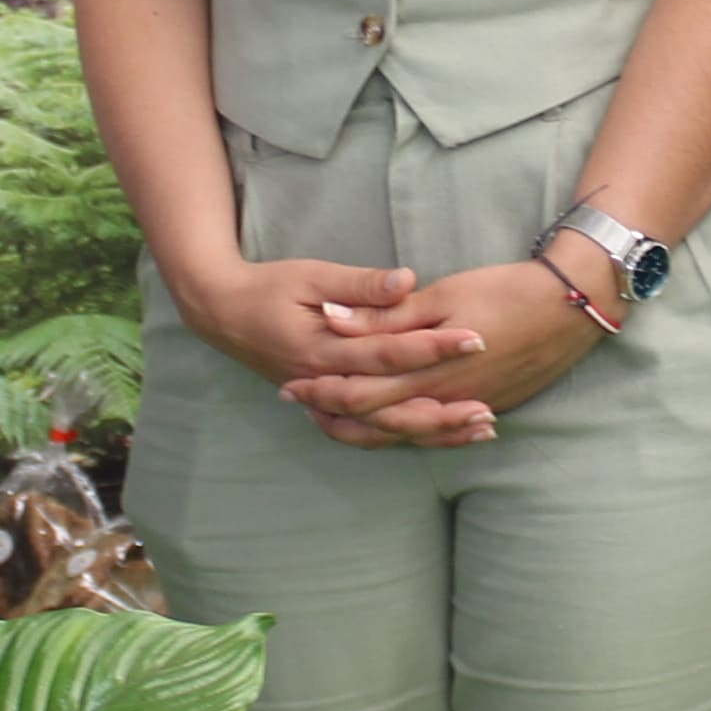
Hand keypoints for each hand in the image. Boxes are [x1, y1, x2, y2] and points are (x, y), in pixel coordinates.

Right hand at [181, 256, 483, 411]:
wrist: (221, 314)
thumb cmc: (268, 287)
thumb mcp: (311, 274)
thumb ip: (361, 284)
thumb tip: (407, 281)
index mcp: (322, 350)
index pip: (389, 353)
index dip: (434, 347)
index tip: (477, 338)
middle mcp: (326, 384)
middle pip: (392, 407)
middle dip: (443, 408)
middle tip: (489, 407)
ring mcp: (326, 400)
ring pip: (384, 430)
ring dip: (432, 432)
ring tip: (480, 429)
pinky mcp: (328, 406)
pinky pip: (371, 432)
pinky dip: (408, 436)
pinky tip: (443, 435)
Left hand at [283, 249, 619, 446]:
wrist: (571, 307)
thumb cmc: (506, 292)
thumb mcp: (442, 296)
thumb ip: (387, 316)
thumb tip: (334, 320)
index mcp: (428, 371)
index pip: (360, 393)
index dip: (322, 392)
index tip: (290, 386)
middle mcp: (445, 399)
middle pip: (377, 422)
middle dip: (334, 415)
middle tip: (299, 406)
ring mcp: (468, 406)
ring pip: (406, 434)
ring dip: (367, 430)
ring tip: (334, 422)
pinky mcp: (489, 403)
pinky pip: (437, 432)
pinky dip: (407, 433)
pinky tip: (394, 428)